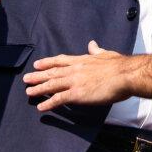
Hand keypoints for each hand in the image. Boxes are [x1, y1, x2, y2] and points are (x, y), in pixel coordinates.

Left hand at [23, 41, 151, 110]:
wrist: (125, 74)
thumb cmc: (119, 65)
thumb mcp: (106, 54)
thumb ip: (97, 51)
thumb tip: (92, 44)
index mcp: (82, 60)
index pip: (60, 60)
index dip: (47, 62)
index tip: (37, 64)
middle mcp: (75, 69)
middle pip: (52, 72)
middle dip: (38, 75)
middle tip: (26, 78)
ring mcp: (75, 81)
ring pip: (52, 84)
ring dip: (39, 88)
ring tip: (28, 91)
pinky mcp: (77, 94)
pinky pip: (59, 99)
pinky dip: (48, 103)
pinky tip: (40, 107)